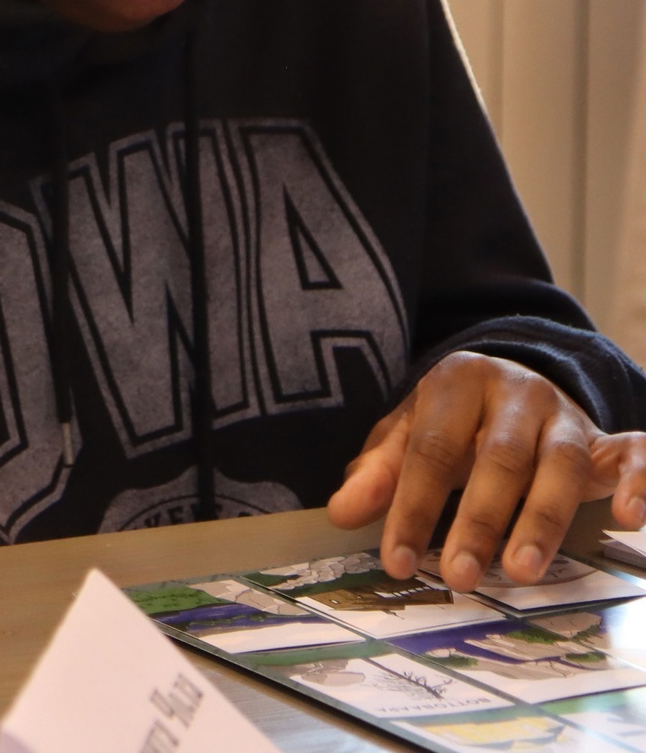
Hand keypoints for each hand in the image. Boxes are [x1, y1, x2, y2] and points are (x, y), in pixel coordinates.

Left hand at [326, 350, 645, 587]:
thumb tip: (342, 514)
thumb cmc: (453, 423)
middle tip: (461, 576)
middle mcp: (516, 392)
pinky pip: (635, 453)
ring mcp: (566, 414)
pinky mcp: (608, 437)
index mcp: (457, 382)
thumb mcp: (408, 434)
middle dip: (478, 521)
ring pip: (559, 464)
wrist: (514, 382)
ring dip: (542, 519)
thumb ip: (379, 472)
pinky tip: (627, 518)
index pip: (431, 451)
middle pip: (497, 459)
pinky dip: (638, 482)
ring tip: (521, 571)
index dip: (412, 508)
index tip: (398, 562)